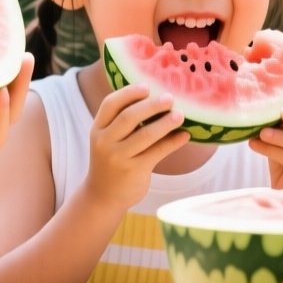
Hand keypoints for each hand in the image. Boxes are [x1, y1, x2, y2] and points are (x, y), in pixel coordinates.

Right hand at [87, 83, 191, 209]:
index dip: (129, 93)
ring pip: (144, 135)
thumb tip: (157, 98)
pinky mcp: (134, 171)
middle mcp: (104, 142)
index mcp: (98, 129)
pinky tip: (185, 136)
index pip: (110, 104)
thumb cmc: (112, 159)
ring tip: (180, 115)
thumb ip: (123, 121)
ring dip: (165, 123)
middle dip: (151, 105)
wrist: (102, 196)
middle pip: (129, 117)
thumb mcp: (108, 139)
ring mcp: (118, 157)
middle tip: (170, 98)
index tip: (147, 86)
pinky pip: (157, 152)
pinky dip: (172, 142)